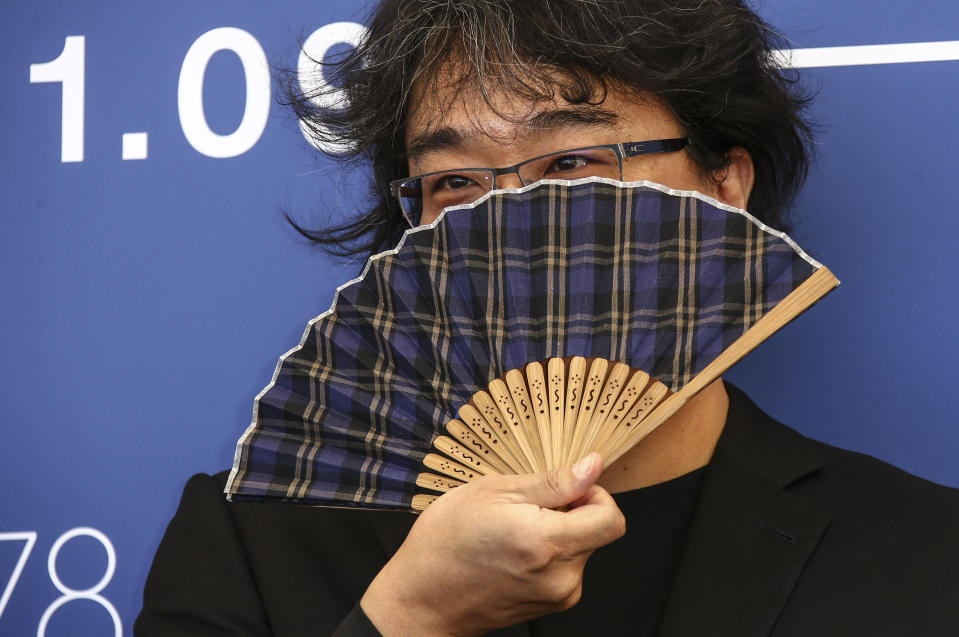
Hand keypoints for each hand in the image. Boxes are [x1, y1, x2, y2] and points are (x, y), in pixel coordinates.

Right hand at [360, 452, 625, 636]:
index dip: (596, 495)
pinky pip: (567, 568)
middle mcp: (560, 575)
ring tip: (514, 531)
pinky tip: (514, 551)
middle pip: (597, 533)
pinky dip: (550, 554)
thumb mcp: (494, 492)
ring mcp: (557, 596)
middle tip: (527, 508)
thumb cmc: (446, 541)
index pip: (612, 519)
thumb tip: (593, 466)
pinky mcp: (551, 606)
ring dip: (559, 533)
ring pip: (581, 549)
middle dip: (572, 512)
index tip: (568, 489)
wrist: (421, 599)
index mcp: (547, 542)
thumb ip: (554, 483)